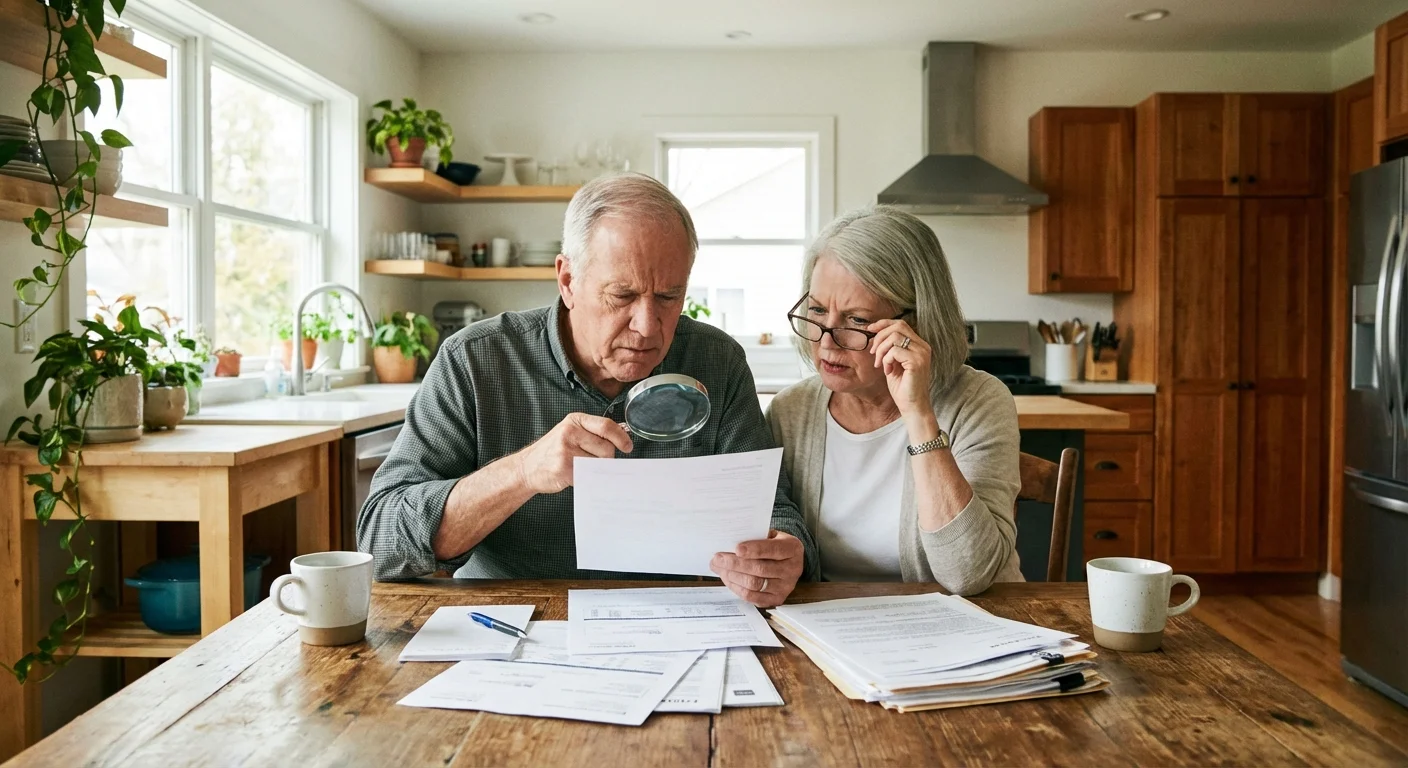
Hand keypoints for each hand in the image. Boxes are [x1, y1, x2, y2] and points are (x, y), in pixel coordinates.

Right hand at [514, 413, 632, 493]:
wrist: (527, 467)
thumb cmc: (552, 451)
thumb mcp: (570, 432)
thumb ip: (593, 433)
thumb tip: (621, 439)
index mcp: (574, 420)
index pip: (606, 426)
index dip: (621, 437)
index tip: (628, 446)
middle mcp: (569, 432)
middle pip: (606, 447)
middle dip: (607, 457)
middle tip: (596, 460)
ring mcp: (566, 451)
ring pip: (599, 462)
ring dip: (597, 468)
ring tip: (583, 466)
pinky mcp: (564, 469)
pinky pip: (589, 475)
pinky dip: (589, 478)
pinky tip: (578, 474)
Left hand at [710, 530, 803, 607]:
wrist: (787, 561)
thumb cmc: (773, 545)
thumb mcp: (770, 536)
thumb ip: (755, 538)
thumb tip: (728, 543)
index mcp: (793, 549)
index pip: (773, 549)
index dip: (754, 550)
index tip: (736, 549)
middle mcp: (793, 569)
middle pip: (760, 569)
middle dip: (735, 564)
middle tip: (718, 558)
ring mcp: (786, 587)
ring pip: (754, 584)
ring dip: (733, 576)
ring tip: (719, 568)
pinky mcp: (776, 599)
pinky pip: (752, 597)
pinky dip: (736, 587)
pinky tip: (727, 578)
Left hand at [868, 318, 932, 418]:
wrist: (911, 406)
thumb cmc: (902, 387)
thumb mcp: (893, 363)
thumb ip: (889, 348)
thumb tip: (875, 332)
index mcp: (919, 345)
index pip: (901, 324)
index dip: (883, 324)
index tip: (869, 329)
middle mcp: (923, 347)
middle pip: (897, 326)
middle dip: (879, 337)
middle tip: (873, 353)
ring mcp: (921, 353)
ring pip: (894, 337)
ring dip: (881, 350)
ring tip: (880, 364)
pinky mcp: (917, 362)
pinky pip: (894, 351)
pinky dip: (886, 360)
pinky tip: (888, 371)